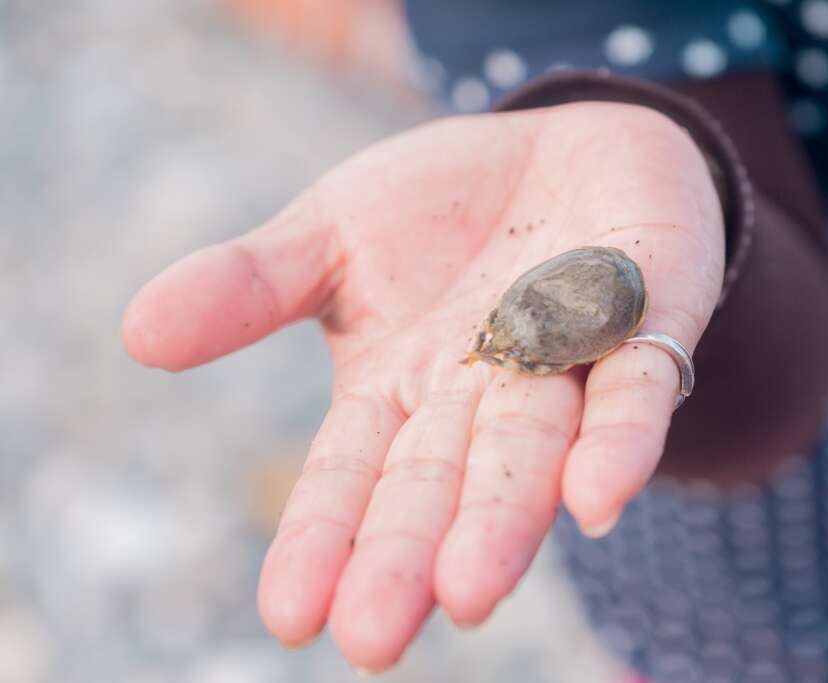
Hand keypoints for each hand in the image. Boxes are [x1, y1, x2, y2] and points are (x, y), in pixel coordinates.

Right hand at [121, 102, 723, 670]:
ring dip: (504, 519)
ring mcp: (567, 366)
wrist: (567, 150)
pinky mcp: (646, 322)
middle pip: (439, 484)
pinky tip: (601, 499)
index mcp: (401, 387)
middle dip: (406, 556)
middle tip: (373, 642)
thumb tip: (136, 333)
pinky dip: (619, 441)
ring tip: (469, 593)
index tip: (288, 615)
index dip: (323, 539)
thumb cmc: (445, 205)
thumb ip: (253, 284)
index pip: (354, 475)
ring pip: (532, 454)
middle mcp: (481, 396)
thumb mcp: (333, 230)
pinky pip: (635, 390)